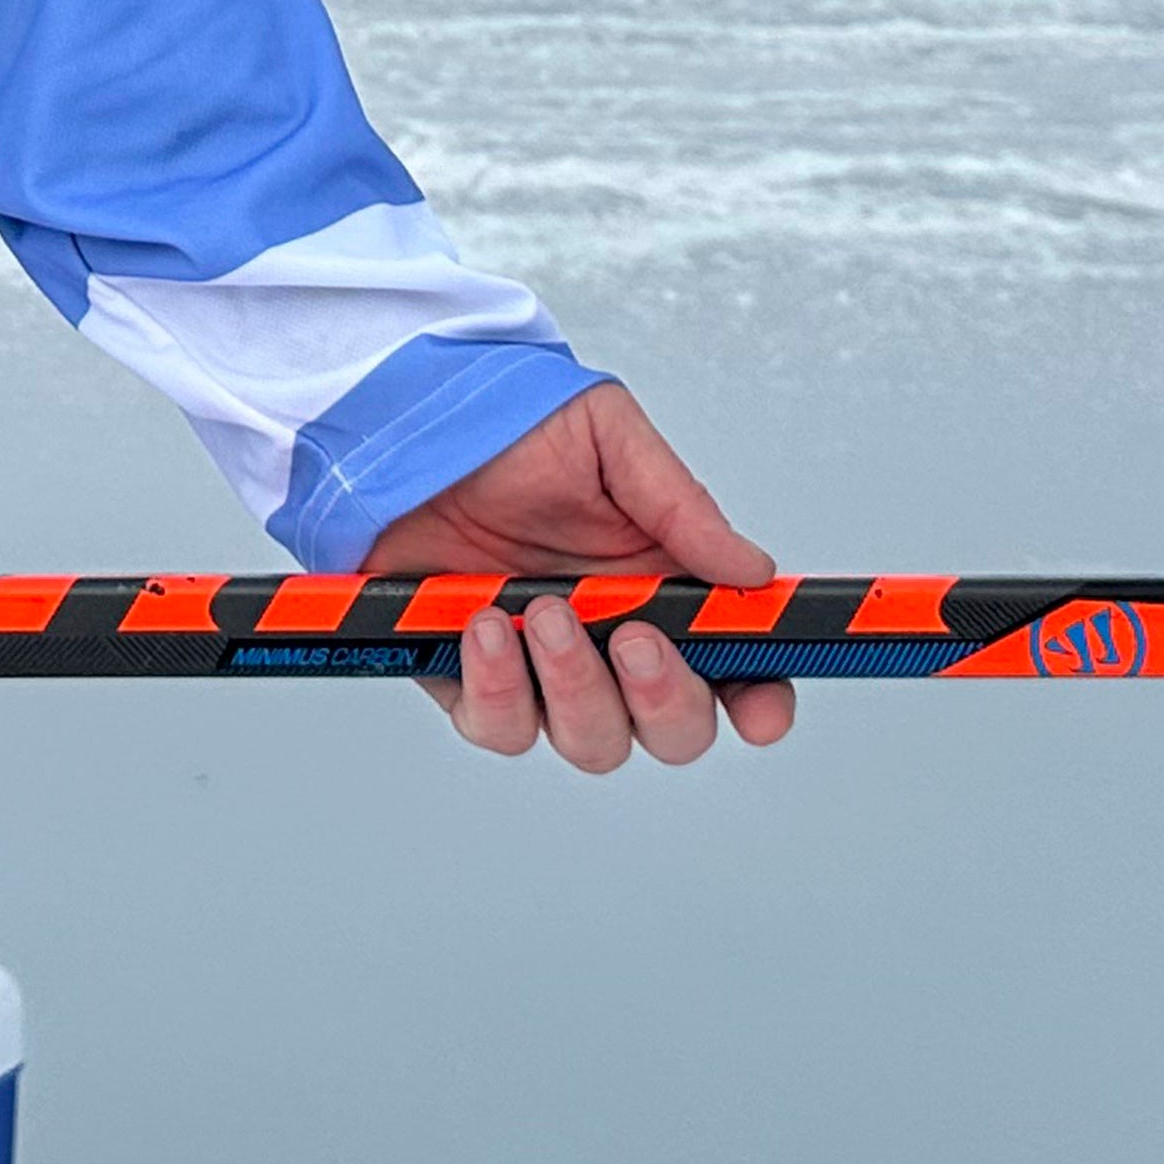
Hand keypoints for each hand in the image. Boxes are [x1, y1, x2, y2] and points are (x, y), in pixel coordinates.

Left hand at [359, 382, 795, 773]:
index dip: (758, 703)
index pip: (734, 672)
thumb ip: (682, 509)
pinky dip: (498, 687)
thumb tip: (753, 573)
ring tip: (541, 612)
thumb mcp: (609, 440)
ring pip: (591, 742)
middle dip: (664, 699)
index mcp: (664, 591)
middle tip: (634, 640)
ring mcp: (543, 668)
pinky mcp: (472, 679)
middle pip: (672, 731)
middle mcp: (612, 642)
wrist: (404, 422)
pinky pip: (500, 726)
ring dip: (576, 688)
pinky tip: (484, 626)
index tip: (759, 707)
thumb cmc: (512, 427)